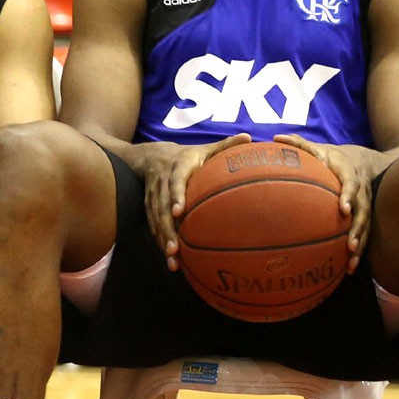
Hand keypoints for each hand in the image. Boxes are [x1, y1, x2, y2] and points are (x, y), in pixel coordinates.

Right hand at [139, 134, 250, 271]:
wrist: (149, 156)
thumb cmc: (187, 155)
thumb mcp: (204, 147)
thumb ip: (225, 145)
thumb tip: (249, 137)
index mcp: (176, 168)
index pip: (174, 182)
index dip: (175, 196)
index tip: (178, 211)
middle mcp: (162, 183)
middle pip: (160, 208)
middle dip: (166, 229)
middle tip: (175, 249)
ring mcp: (153, 197)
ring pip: (155, 220)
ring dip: (162, 240)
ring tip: (173, 260)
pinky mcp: (148, 207)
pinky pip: (153, 226)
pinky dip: (160, 242)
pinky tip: (171, 260)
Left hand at [275, 134, 374, 271]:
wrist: (365, 161)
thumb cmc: (334, 157)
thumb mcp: (320, 149)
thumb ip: (299, 145)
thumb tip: (275, 137)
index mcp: (351, 175)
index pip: (352, 186)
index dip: (350, 197)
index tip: (343, 208)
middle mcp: (362, 193)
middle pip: (364, 213)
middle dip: (358, 229)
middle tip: (349, 244)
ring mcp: (367, 207)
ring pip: (366, 228)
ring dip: (360, 245)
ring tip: (350, 262)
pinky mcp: (366, 218)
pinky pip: (365, 236)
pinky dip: (358, 252)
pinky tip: (348, 269)